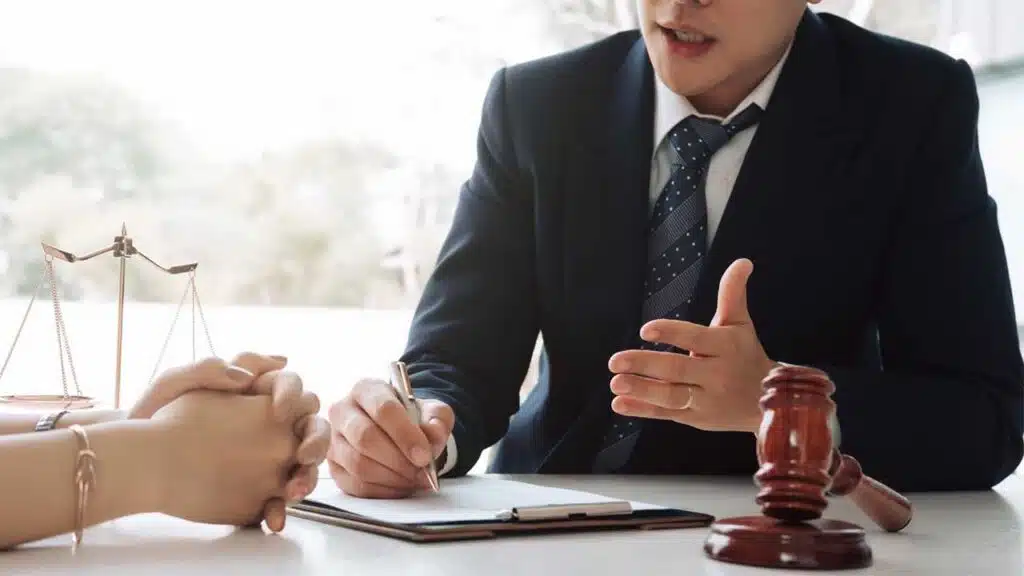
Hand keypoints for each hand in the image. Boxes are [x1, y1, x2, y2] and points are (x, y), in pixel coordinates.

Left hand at [130, 354, 329, 529]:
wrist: (135, 460)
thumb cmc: (153, 415)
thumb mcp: (174, 385)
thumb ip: (208, 370)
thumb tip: (246, 377)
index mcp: (254, 391)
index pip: (289, 383)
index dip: (292, 394)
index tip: (278, 411)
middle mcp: (268, 423)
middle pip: (310, 424)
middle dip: (315, 440)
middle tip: (303, 455)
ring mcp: (266, 456)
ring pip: (303, 464)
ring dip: (307, 477)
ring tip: (293, 492)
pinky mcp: (257, 486)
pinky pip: (277, 497)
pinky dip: (280, 509)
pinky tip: (274, 518)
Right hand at [327, 378, 452, 498]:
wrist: (398, 433)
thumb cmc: (412, 419)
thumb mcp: (432, 412)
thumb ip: (437, 419)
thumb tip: (433, 435)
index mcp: (367, 389)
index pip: (383, 409)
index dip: (405, 435)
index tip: (424, 456)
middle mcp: (343, 411)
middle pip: (365, 437)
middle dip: (398, 459)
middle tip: (421, 471)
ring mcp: (334, 440)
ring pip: (358, 463)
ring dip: (392, 477)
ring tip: (414, 479)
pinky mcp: (334, 467)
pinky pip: (355, 484)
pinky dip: (383, 490)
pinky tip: (401, 486)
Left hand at [608, 258, 775, 432]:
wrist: (769, 403)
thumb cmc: (745, 355)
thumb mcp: (739, 324)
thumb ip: (732, 293)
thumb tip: (742, 261)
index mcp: (725, 348)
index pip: (696, 339)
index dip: (671, 333)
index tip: (645, 329)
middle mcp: (716, 376)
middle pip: (678, 371)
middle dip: (645, 366)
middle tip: (615, 360)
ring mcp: (705, 401)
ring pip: (671, 397)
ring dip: (641, 391)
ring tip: (615, 383)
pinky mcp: (695, 418)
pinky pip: (666, 414)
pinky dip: (642, 410)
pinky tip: (618, 404)